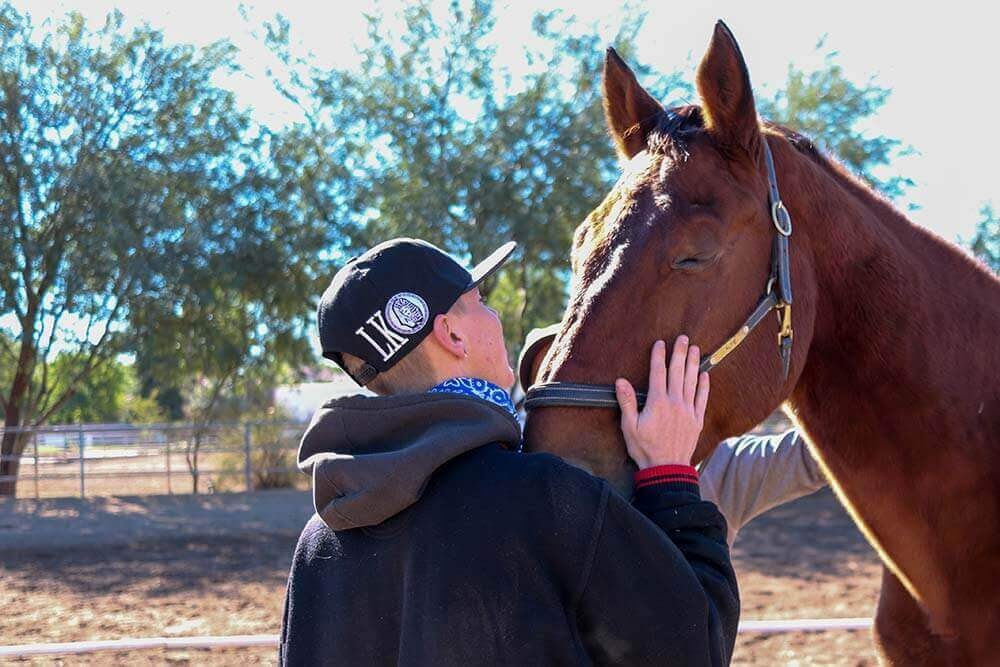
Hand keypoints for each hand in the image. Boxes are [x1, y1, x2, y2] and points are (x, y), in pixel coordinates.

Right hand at [615, 336, 709, 468]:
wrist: (667, 469)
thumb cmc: (645, 448)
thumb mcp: (629, 427)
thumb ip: (627, 402)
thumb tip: (621, 381)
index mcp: (657, 402)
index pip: (658, 373)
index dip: (659, 356)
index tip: (660, 343)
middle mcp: (675, 403)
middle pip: (677, 372)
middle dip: (679, 353)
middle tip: (683, 338)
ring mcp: (688, 411)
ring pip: (691, 382)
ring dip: (693, 364)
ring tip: (694, 349)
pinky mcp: (696, 420)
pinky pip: (702, 398)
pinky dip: (704, 385)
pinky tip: (705, 374)